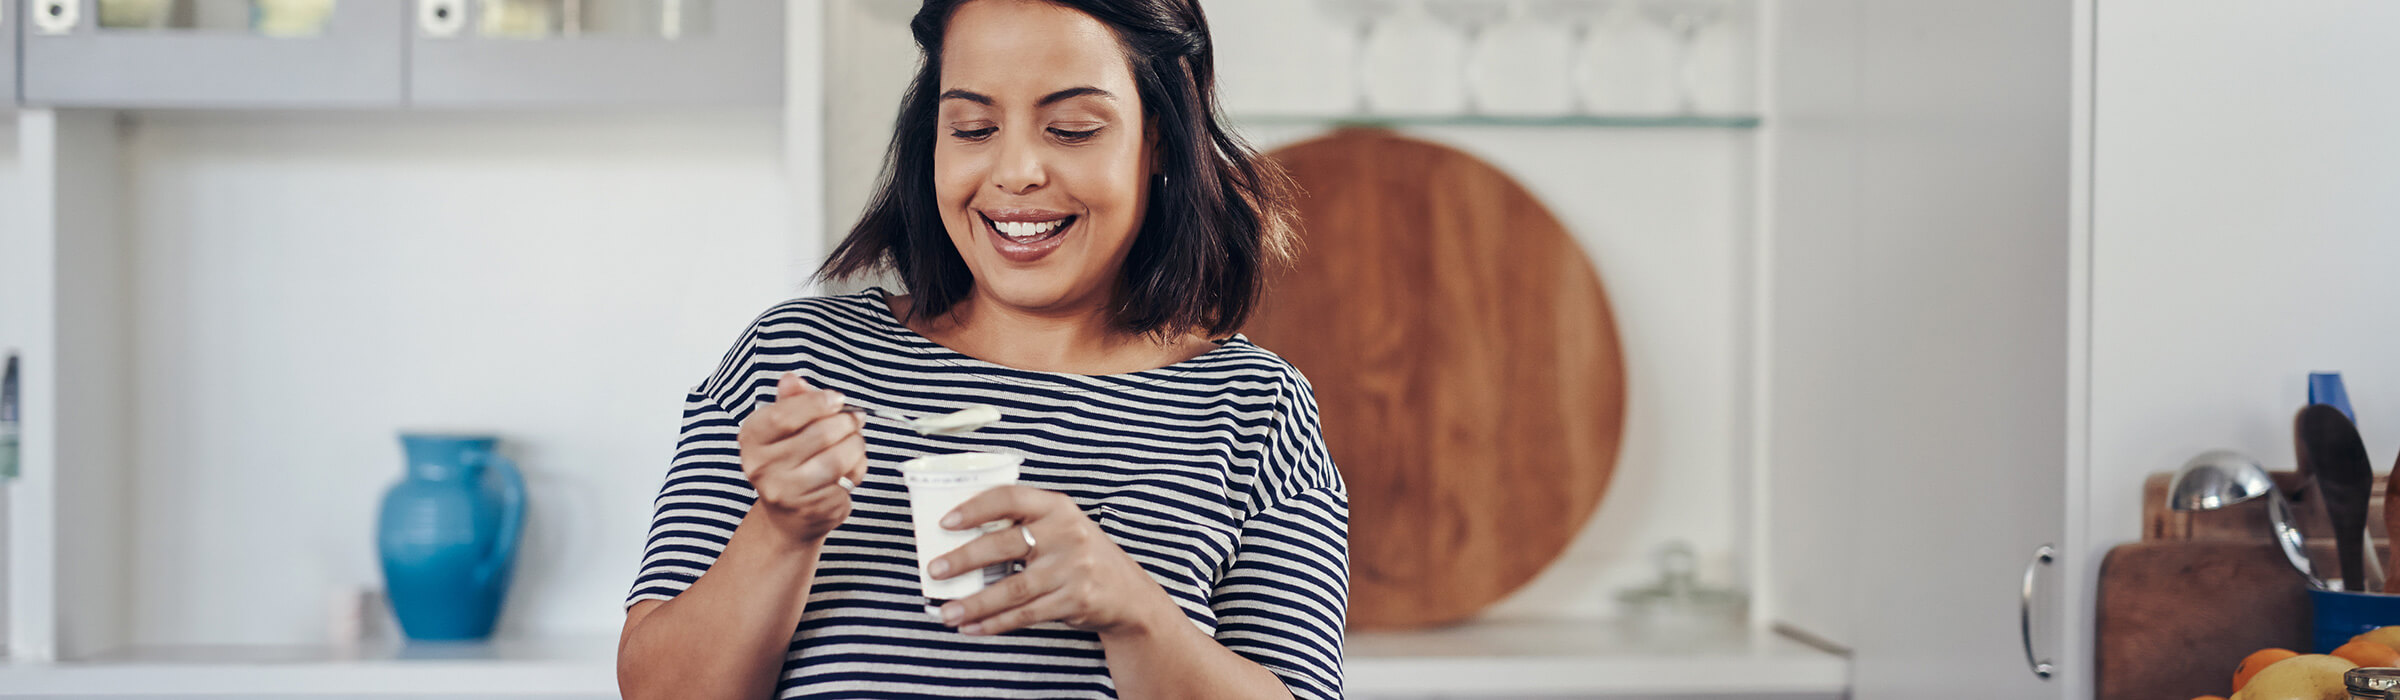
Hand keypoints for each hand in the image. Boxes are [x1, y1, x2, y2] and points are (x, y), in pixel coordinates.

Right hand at [736, 372, 868, 549]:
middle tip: (854, 419)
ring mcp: (786, 492)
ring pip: (838, 459)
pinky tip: (850, 470)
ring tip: (855, 442)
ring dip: (856, 445)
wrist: (788, 514)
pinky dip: (857, 470)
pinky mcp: (812, 509)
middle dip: (846, 422)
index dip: (816, 402)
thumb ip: (791, 400)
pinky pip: (847, 481)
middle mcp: (762, 467)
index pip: (784, 415)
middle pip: (819, 434)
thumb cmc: (790, 460)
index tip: (837, 399)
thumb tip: (792, 379)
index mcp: (752, 438)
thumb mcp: (785, 427)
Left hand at [929, 486, 1181, 637]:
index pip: (1010, 498)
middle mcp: (1066, 534)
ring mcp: (1072, 569)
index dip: (975, 508)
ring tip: (946, 612)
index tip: (946, 522)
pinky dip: (995, 623)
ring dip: (975, 602)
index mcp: (1057, 507)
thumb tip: (958, 535)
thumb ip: (1023, 524)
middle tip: (935, 569)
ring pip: (1013, 588)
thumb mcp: (1060, 526)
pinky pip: (1026, 614)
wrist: (1126, 592)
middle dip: (965, 558)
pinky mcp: (1075, 600)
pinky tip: (972, 627)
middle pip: (1006, 545)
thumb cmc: (1079, 554)